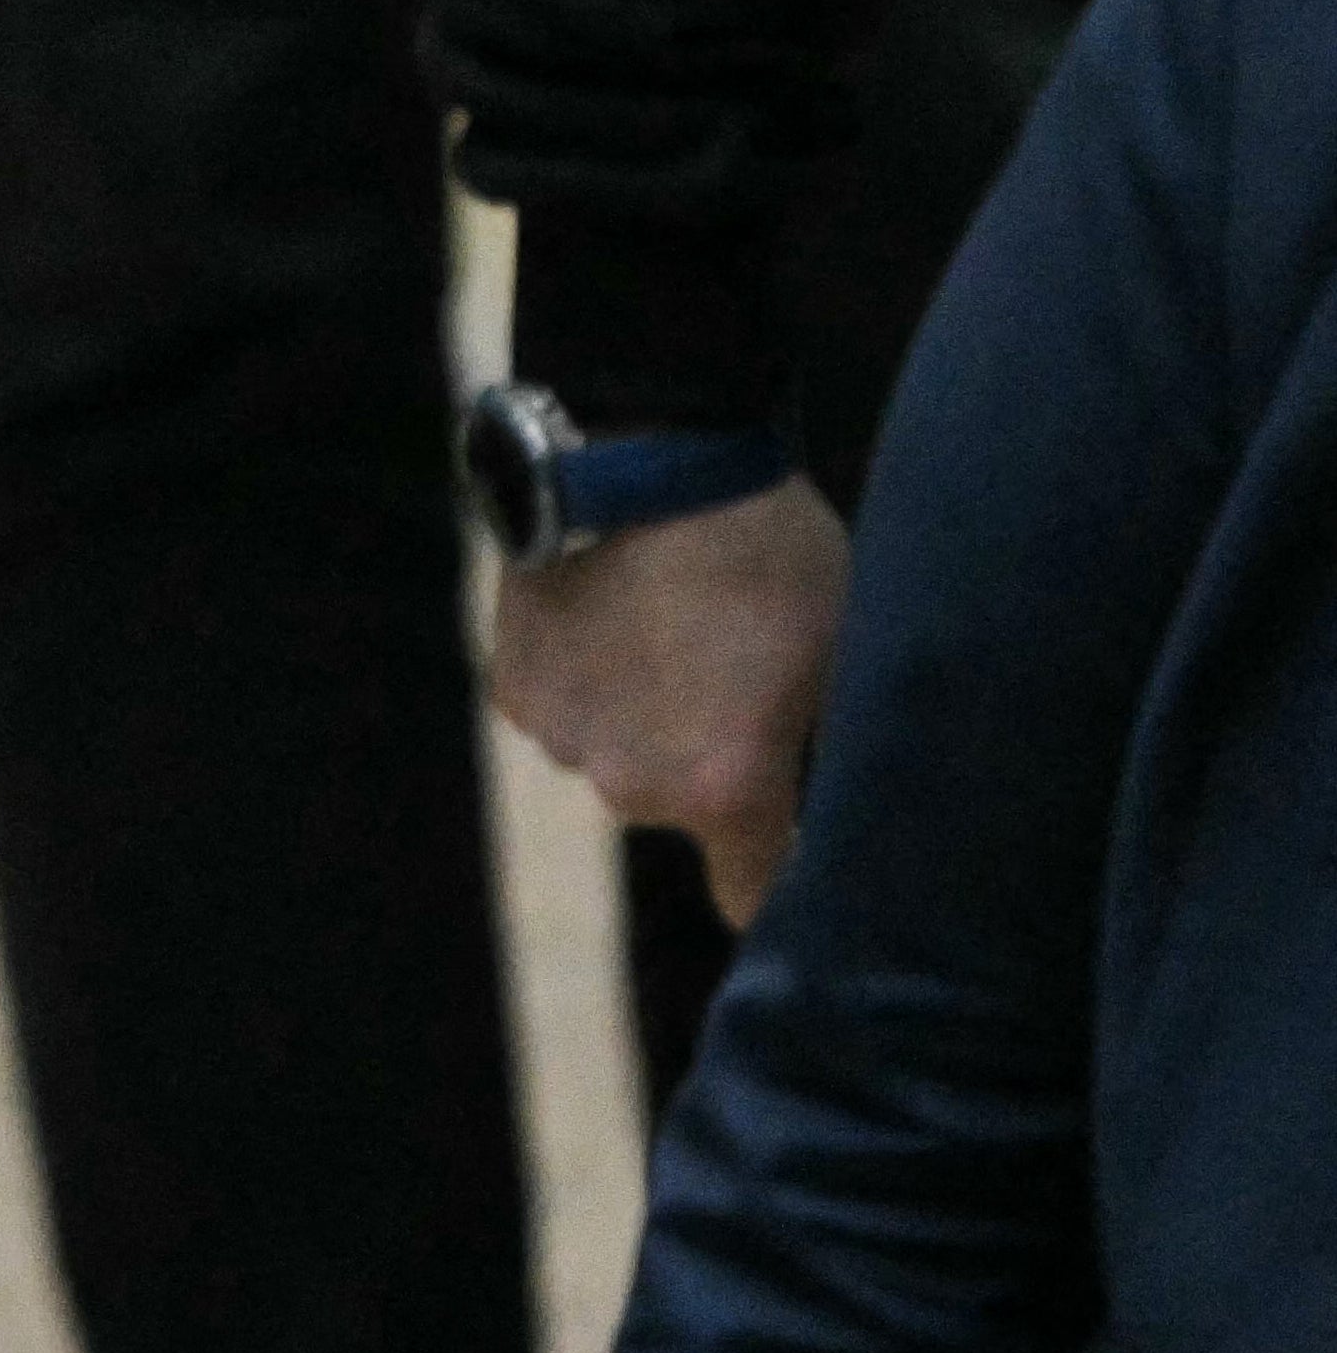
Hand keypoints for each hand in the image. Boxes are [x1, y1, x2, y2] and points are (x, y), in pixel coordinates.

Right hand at [492, 473, 850, 921]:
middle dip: (704, 765)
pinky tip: (610, 616)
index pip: (753, 899)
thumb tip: (822, 791)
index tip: (791, 844)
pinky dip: (585, 681)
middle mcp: (631, 785)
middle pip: (676, 810)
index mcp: (725, 789)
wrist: (650, 453)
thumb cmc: (771, 552)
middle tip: (732, 680)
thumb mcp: (841, 657)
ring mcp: (562, 736)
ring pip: (613, 756)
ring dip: (637, 721)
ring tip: (666, 633)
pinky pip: (561, 712)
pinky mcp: (512, 686)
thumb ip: (817, 747)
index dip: (777, 879)